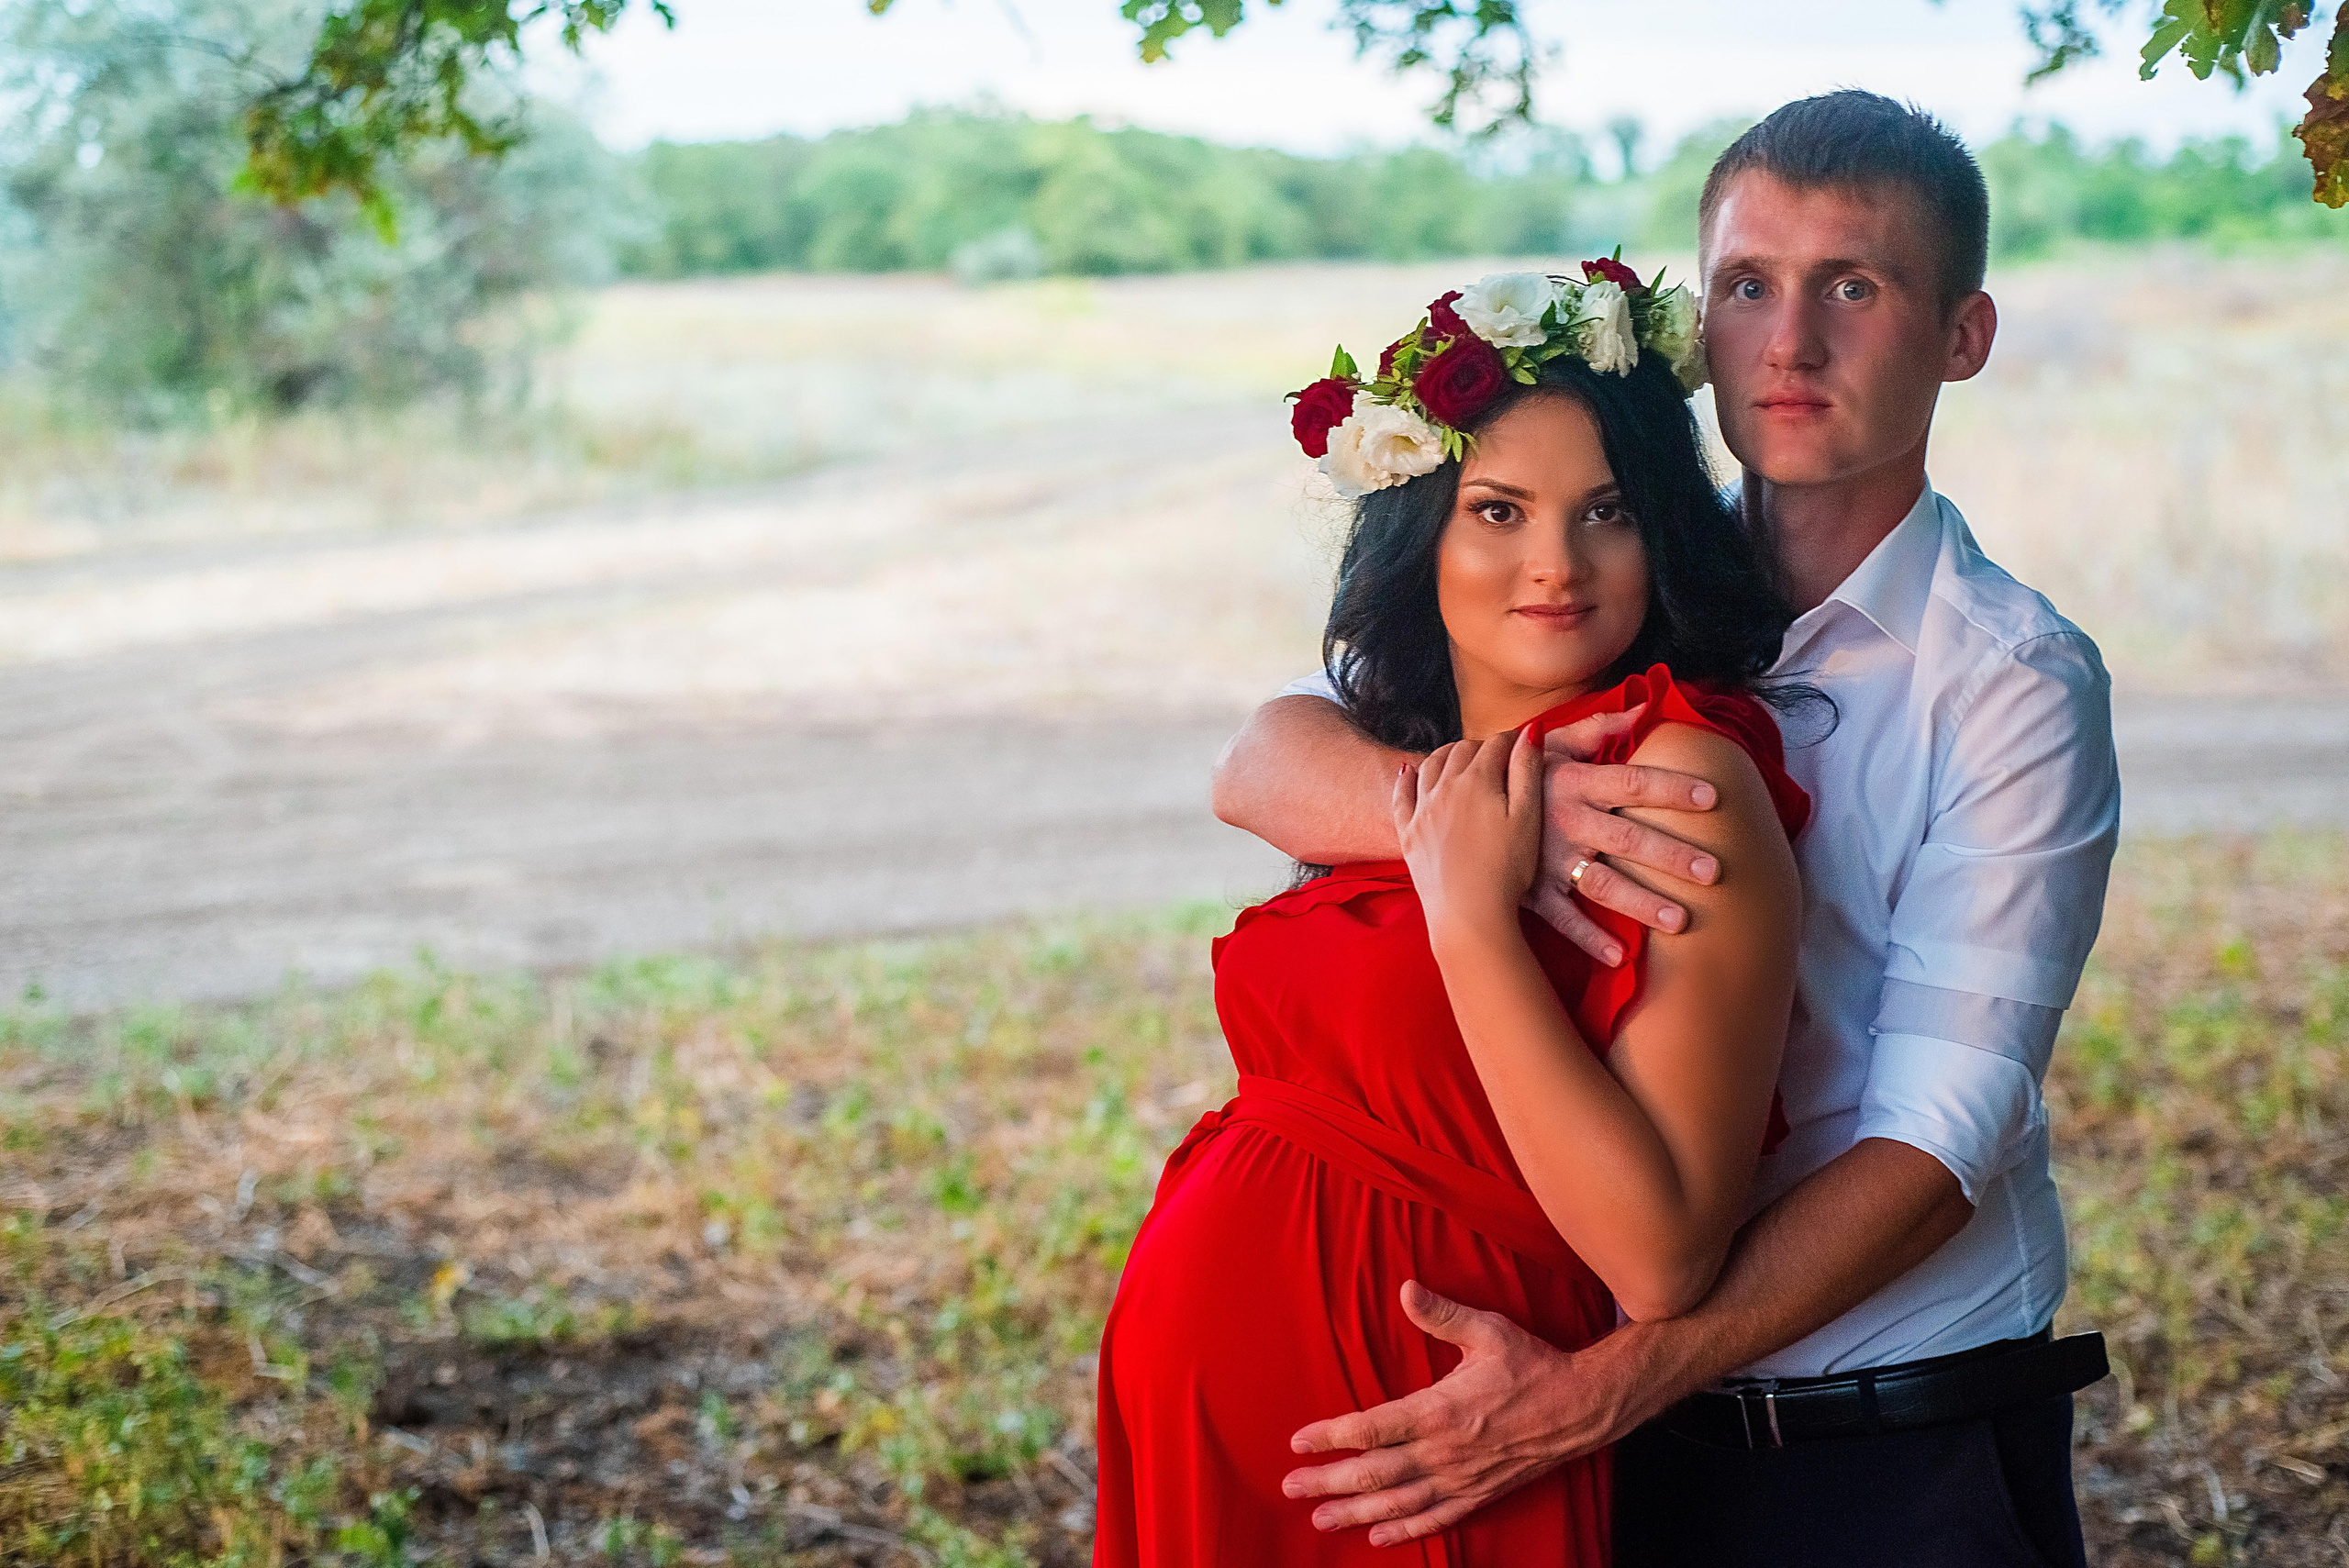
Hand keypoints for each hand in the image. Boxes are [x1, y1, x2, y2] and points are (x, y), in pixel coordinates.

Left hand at [1282, 1282, 1648, 1546]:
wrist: (1580, 1407)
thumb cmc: (1532, 1365)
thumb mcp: (1488, 1331)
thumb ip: (1442, 1314)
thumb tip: (1406, 1288)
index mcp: (1440, 1410)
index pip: (1372, 1428)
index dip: (1331, 1437)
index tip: (1298, 1442)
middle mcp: (1445, 1452)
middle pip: (1375, 1473)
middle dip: (1329, 1481)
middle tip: (1290, 1487)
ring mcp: (1461, 1478)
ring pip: (1398, 1502)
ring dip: (1355, 1512)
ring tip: (1319, 1518)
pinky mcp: (1478, 1493)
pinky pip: (1435, 1518)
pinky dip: (1404, 1530)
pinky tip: (1377, 1536)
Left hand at [1391, 730, 1540, 938]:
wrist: (1469, 915)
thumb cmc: (1507, 869)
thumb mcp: (1528, 818)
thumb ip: (1527, 770)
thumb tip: (1530, 729)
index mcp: (1478, 780)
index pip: (1495, 744)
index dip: (1512, 740)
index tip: (1523, 744)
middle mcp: (1444, 787)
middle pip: (1462, 750)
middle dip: (1481, 747)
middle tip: (1497, 757)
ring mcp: (1421, 809)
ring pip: (1431, 765)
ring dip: (1447, 755)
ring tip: (1462, 759)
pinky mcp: (1407, 832)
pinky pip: (1401, 794)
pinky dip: (1407, 777)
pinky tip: (1410, 770)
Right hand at [1530, 707, 1722, 966]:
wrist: (1454, 806)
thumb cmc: (1517, 774)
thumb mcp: (1548, 745)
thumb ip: (1594, 729)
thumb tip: (1643, 708)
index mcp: (1573, 783)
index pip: (1631, 782)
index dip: (1671, 789)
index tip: (1713, 798)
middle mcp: (1564, 821)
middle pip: (1627, 839)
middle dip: (1671, 855)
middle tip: (1714, 869)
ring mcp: (1548, 860)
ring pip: (1601, 884)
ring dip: (1641, 903)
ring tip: (1682, 921)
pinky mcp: (1531, 891)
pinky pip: (1563, 919)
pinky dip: (1588, 939)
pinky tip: (1621, 955)